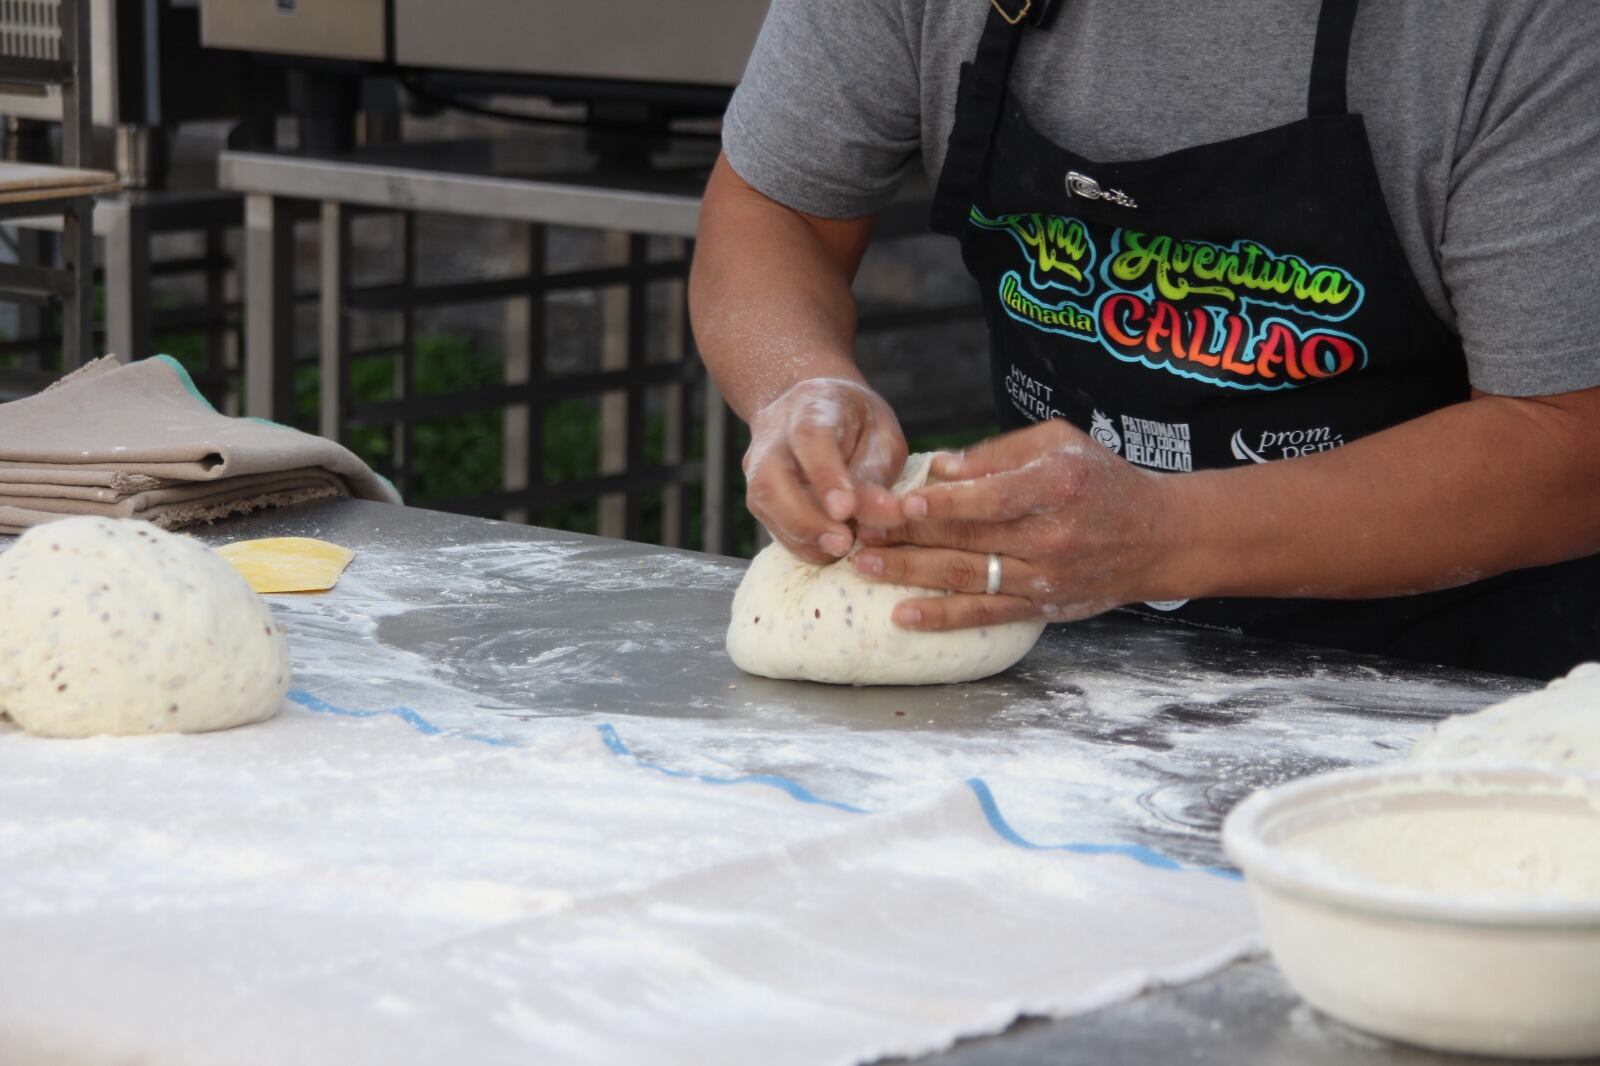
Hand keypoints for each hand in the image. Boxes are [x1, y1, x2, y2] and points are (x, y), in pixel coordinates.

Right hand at [743, 378, 908, 562]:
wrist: (817, 407)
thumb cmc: (857, 423)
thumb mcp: (882, 437)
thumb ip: (876, 476)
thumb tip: (873, 524)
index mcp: (812, 406)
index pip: (810, 437)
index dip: (825, 475)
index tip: (845, 510)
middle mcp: (774, 434)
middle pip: (771, 477)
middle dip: (806, 519)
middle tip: (844, 543)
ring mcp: (758, 465)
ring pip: (765, 505)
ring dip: (804, 537)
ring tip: (841, 550)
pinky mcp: (758, 494)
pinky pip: (772, 524)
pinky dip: (800, 544)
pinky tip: (828, 548)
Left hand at [850, 419, 1178, 628]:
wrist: (1160, 537)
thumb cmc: (1102, 480)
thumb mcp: (1060, 443)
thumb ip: (998, 453)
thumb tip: (940, 468)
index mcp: (1056, 486)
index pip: (990, 498)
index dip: (942, 503)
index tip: (900, 504)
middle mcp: (1051, 536)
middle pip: (968, 536)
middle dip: (907, 536)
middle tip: (860, 531)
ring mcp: (1046, 576)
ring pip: (968, 577)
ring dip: (911, 574)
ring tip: (866, 567)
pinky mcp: (1042, 605)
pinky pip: (985, 614)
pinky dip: (942, 618)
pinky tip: (904, 615)